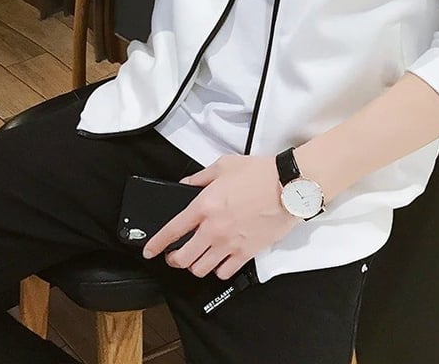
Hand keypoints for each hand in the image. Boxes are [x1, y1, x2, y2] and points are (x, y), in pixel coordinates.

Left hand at [142, 154, 297, 280]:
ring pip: (201, 269)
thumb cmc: (260, 174)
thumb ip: (201, 177)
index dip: (156, 244)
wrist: (288, 187)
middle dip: (174, 259)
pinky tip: (219, 261)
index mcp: (204, 205)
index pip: (172, 230)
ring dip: (195, 265)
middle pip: (183, 258)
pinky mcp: (246, 253)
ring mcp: (229, 244)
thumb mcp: (225, 166)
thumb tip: (187, 184)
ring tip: (198, 258)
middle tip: (174, 255)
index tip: (149, 250)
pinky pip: (224, 272)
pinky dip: (218, 270)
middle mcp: (213, 229)